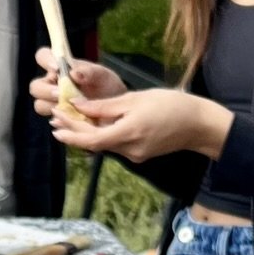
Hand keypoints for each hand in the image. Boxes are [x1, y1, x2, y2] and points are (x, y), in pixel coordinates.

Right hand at [30, 48, 125, 118]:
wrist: (115, 108)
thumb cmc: (106, 86)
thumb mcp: (102, 76)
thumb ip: (89, 72)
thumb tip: (73, 73)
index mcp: (60, 68)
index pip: (42, 56)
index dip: (45, 60)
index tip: (56, 68)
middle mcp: (52, 84)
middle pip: (35, 86)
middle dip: (45, 90)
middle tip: (60, 94)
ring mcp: (53, 102)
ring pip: (39, 105)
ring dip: (51, 106)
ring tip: (69, 108)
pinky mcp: (59, 118)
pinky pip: (52, 120)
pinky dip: (61, 120)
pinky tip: (74, 118)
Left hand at [48, 86, 232, 164]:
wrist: (198, 124)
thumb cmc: (171, 105)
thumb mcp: (135, 99)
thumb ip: (105, 106)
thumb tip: (77, 105)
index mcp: (128, 133)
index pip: (90, 139)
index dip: (70, 132)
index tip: (54, 121)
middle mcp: (129, 150)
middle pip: (94, 143)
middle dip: (73, 132)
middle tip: (55, 117)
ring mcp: (135, 155)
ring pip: (104, 144)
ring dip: (86, 133)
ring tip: (69, 119)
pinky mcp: (140, 154)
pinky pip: (115, 145)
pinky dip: (102, 135)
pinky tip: (94, 124)